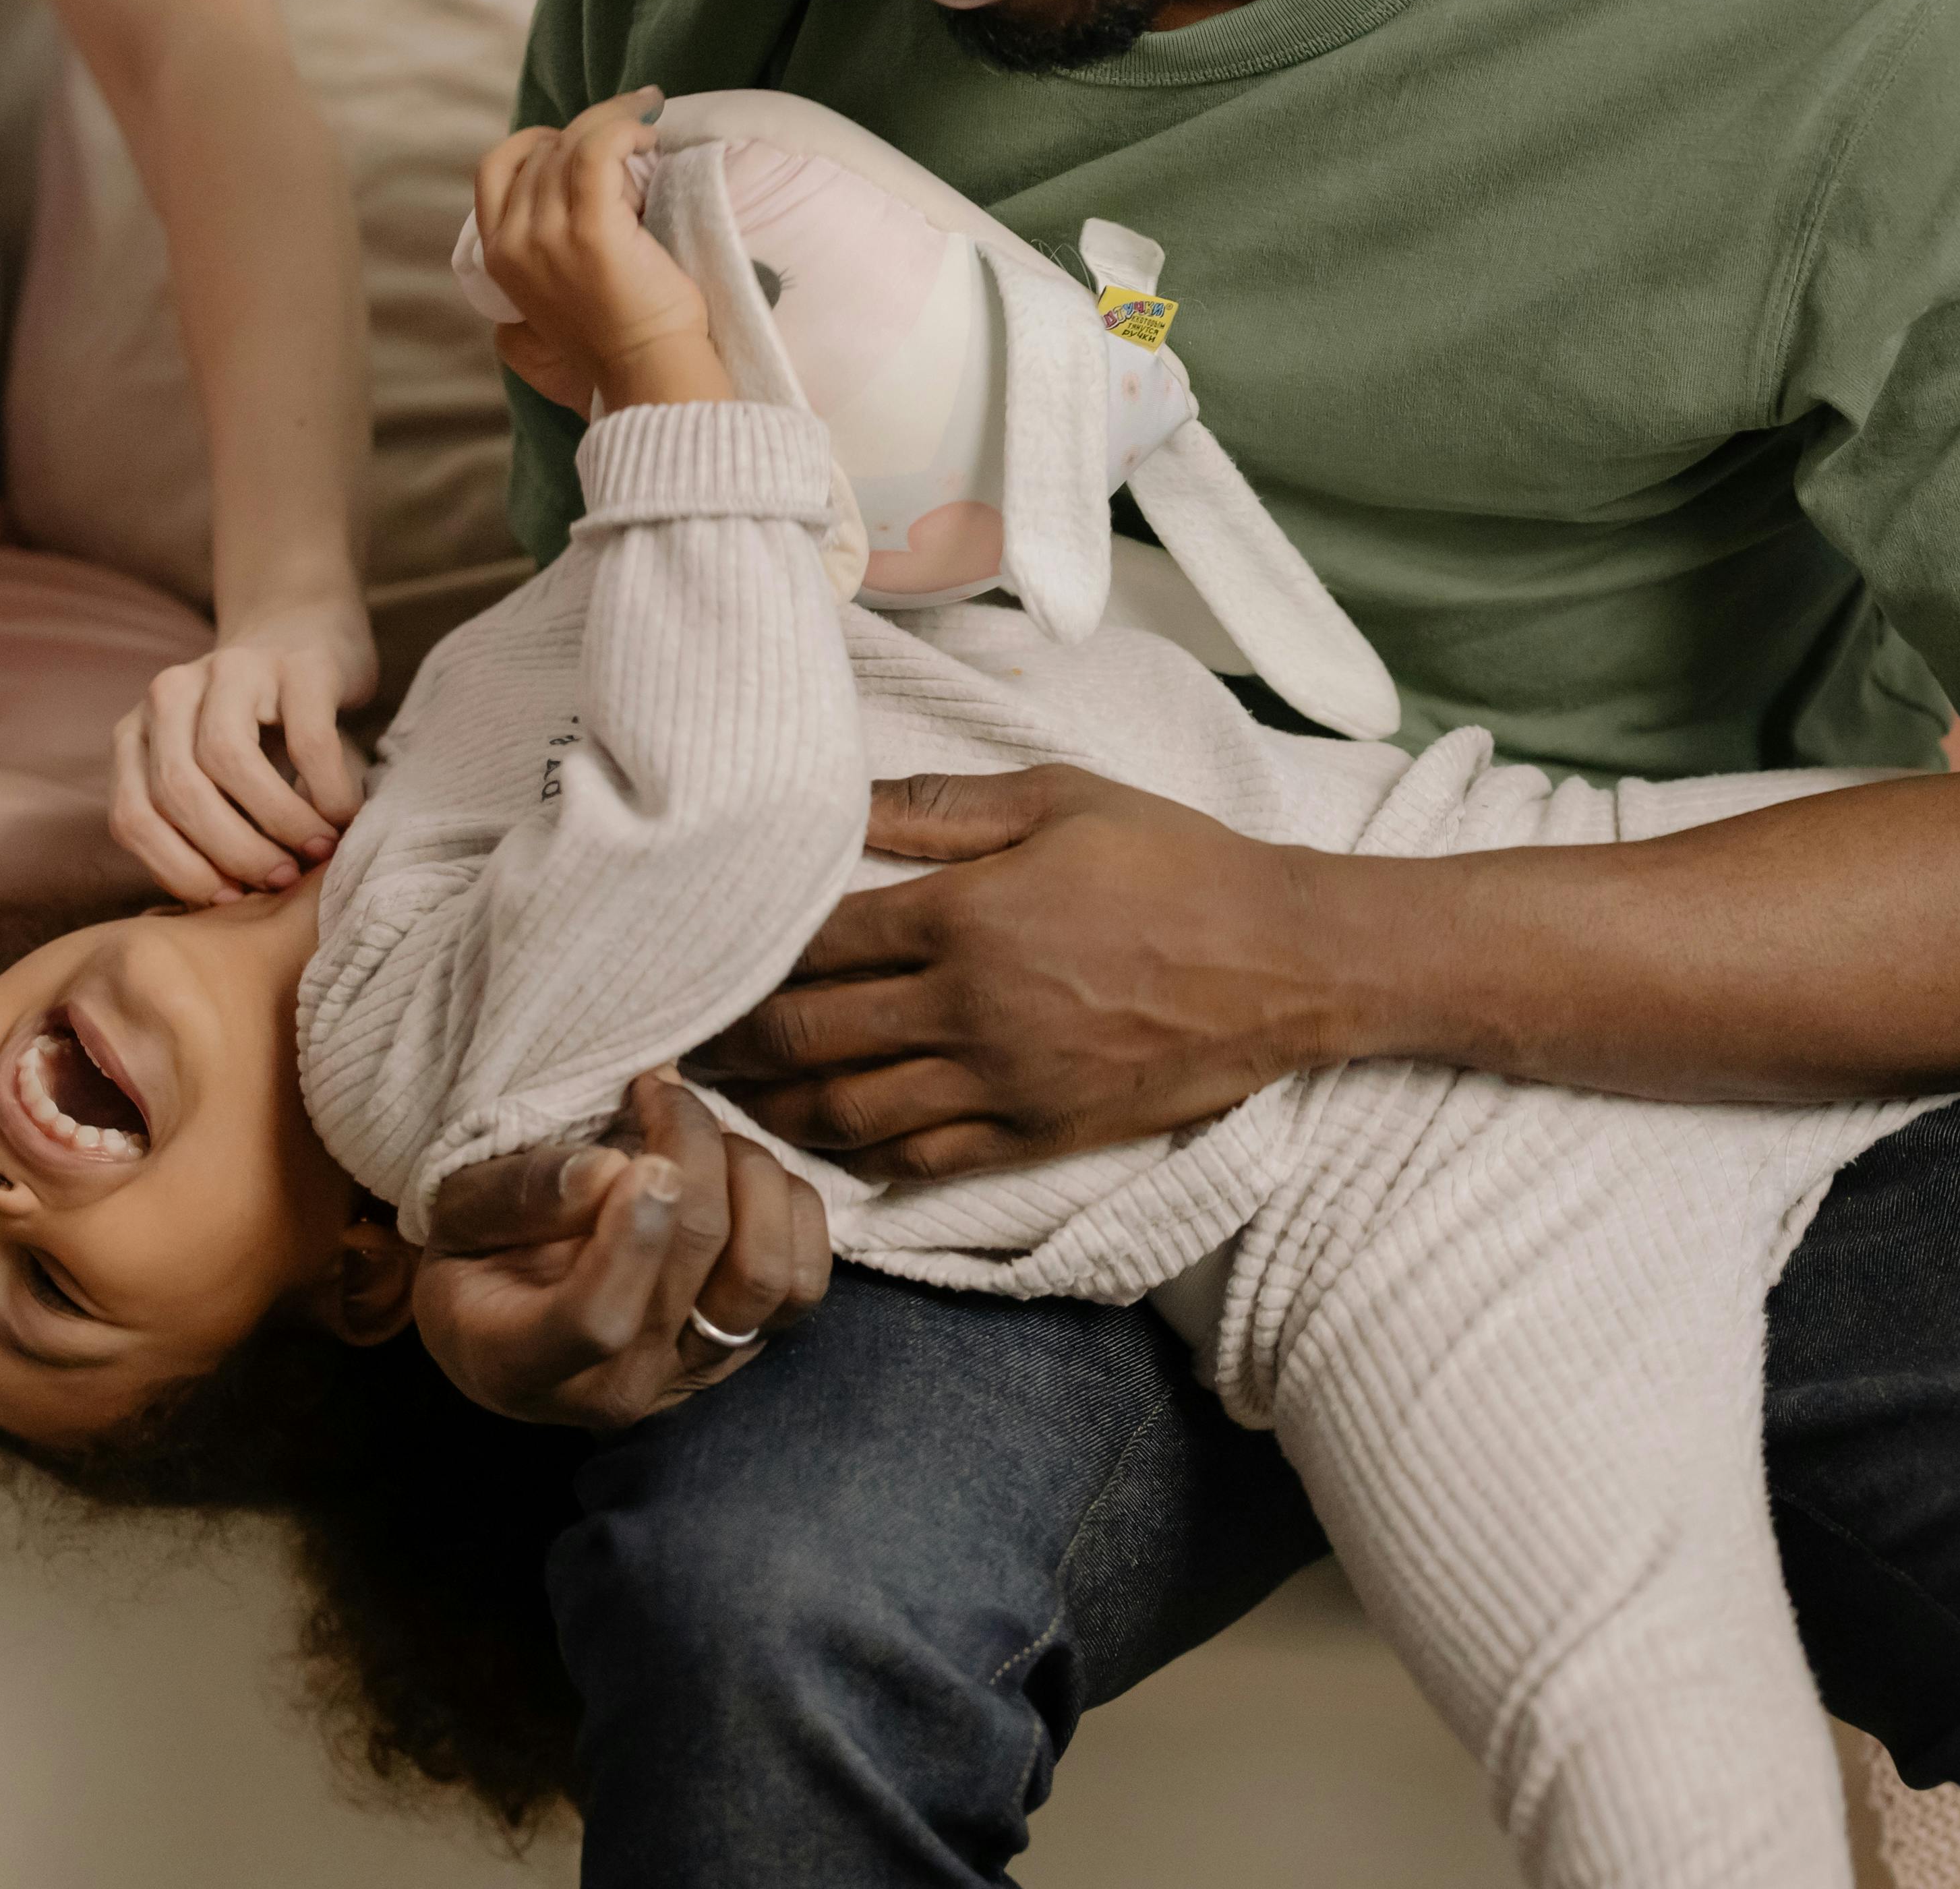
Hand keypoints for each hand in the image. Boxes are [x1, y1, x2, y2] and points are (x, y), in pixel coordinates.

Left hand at [112, 597, 378, 904]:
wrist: (305, 634)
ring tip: (314, 853)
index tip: (229, 901)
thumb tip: (225, 909)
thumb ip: (206, 826)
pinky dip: (326, 790)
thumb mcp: (216, 777)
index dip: (178, 870)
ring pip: (225, 760)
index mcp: (138, 733)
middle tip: (280, 881)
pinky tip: (343, 815)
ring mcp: (230, 669)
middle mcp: (170, 695)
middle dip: (231, 851)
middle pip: (177, 791)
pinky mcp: (296, 663)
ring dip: (275, 822)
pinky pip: (305, 739)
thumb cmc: (264, 731)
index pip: (133, 816)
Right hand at [412, 1069, 832, 1429]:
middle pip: (695, 1260)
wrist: (516, 1312)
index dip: (633, 1234)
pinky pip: (805, 1279)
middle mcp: (618, 1387)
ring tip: (697, 1132)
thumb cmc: (477, 1253)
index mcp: (521, 1362)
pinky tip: (737, 1169)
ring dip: (746, 1173)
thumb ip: (515, 1194)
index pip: (598, 1320)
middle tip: (657, 1089)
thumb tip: (609, 1172)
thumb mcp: (455, 1216)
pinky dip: (789, 1205)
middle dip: (690, 1149)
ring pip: (766, 1272)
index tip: (637, 1155)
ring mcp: (691, 1372)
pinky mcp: (747, 1347)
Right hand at [473, 91, 725, 414]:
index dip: (532, 142)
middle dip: (584, 133)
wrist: (648, 371)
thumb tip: (567, 179)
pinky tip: (648, 138)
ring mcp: (547, 235)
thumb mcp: (555, 288)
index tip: (573, 142)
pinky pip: (598, 150)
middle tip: (630, 132)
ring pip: (569, 145)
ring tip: (647, 129)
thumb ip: (542, 243)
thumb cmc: (620, 333)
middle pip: (539, 152)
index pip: (493, 168)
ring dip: (612, 124)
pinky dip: (623, 130)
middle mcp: (513, 242)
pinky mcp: (591, 228)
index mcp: (498, 257)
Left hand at [692, 768, 1351, 1180]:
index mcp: (967, 916)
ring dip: (774, 1106)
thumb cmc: (1176, 866)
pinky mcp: (1035, 1135)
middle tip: (675, 1036)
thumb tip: (847, 799)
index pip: (815, 943)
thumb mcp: (1062, 800)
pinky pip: (920, 1160)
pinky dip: (857, 1156)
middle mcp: (970, 1010)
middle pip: (809, 1033)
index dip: (742, 954)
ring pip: (848, 1113)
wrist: (1284, 961)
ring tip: (728, 1094)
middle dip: (729, 1038)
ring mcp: (1002, 1084)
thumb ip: (943, 804)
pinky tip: (824, 1139)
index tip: (695, 953)